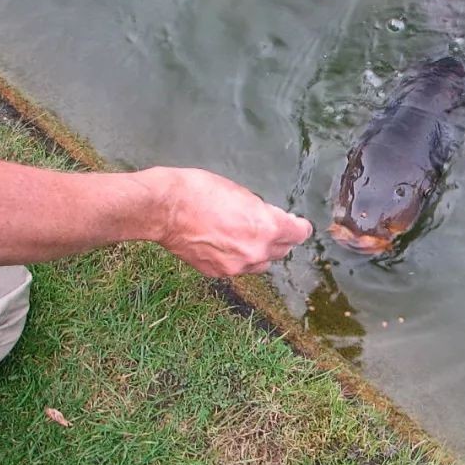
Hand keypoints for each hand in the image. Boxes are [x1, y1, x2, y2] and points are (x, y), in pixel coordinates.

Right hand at [147, 167, 312, 276]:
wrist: (165, 210)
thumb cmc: (200, 191)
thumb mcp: (240, 193)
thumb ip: (260, 212)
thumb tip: (268, 219)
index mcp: (266, 227)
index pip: (299, 234)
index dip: (299, 226)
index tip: (296, 223)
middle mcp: (256, 251)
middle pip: (282, 250)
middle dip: (279, 239)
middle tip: (269, 227)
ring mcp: (237, 266)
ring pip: (261, 263)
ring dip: (260, 252)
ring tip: (246, 237)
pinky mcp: (218, 273)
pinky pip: (237, 268)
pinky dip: (236, 259)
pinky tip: (225, 244)